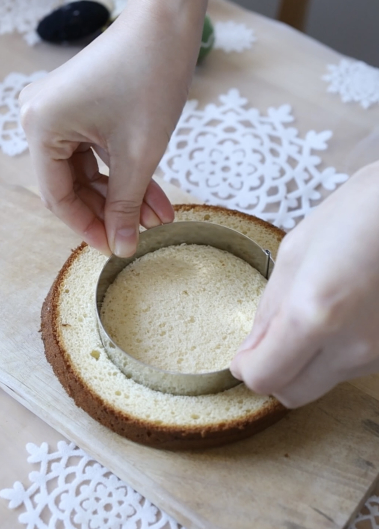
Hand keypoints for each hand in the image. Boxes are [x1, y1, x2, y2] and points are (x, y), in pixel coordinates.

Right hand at [19, 0, 211, 256]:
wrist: (167, 26)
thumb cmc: (150, 79)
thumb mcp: (137, 154)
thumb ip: (126, 206)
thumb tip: (122, 247)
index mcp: (41, 127)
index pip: (58, 198)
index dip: (88, 228)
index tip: (116, 248)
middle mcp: (42, 119)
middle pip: (73, 186)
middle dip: (113, 212)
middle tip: (142, 234)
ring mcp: (61, 112)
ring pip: (91, 173)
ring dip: (125, 196)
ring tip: (159, 217)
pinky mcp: (82, 109)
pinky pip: (99, 153)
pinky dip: (126, 174)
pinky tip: (154, 197)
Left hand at [230, 162, 378, 407]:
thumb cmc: (357, 215)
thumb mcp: (295, 253)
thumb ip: (268, 310)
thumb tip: (250, 349)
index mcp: (315, 314)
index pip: (265, 377)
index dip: (247, 368)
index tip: (244, 356)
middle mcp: (350, 346)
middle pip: (293, 394)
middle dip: (273, 373)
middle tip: (270, 343)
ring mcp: (378, 353)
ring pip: (322, 382)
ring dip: (304, 362)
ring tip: (312, 315)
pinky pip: (350, 368)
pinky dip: (334, 353)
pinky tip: (339, 316)